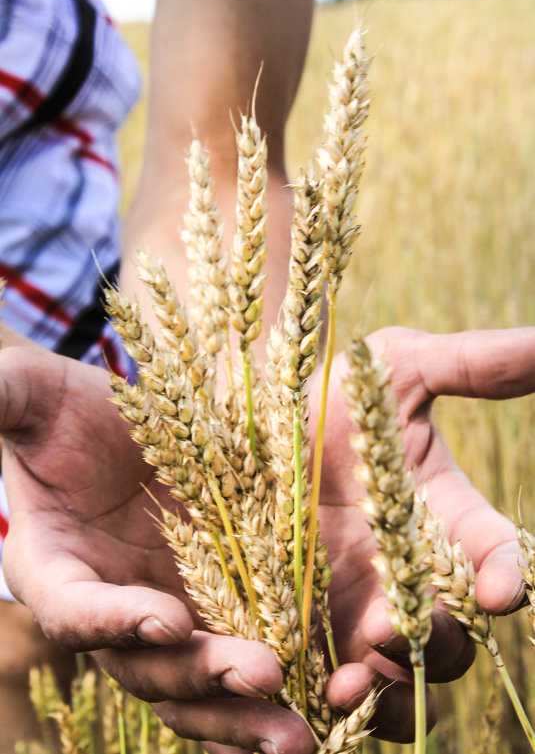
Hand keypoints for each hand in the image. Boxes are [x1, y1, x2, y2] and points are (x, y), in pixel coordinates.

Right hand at [0, 346, 314, 753]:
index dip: (113, 622)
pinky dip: (270, 686)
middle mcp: (108, 606)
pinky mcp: (212, 603)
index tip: (168, 620)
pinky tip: (324, 696)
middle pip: (145, 665)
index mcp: (55, 568)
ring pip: (195, 682)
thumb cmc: (67, 407)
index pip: (74, 611)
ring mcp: (162, 611)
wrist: (122, 420)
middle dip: (201, 675)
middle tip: (266, 676)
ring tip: (301, 732)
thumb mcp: (31, 395)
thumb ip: (1, 398)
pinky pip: (238, 654)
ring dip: (243, 712)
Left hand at [311, 326, 534, 741]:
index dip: (507, 576)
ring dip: (390, 687)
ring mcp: (358, 610)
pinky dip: (337, 704)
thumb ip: (475, 364)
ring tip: (356, 673)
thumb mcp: (398, 366)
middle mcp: (410, 575)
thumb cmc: (330, 390)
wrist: (247, 417)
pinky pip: (334, 691)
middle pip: (452, 635)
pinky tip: (316, 694)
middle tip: (398, 626)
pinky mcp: (308, 634)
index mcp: (444, 520)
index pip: (497, 558)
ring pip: (400, 679)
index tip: (499, 586)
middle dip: (439, 640)